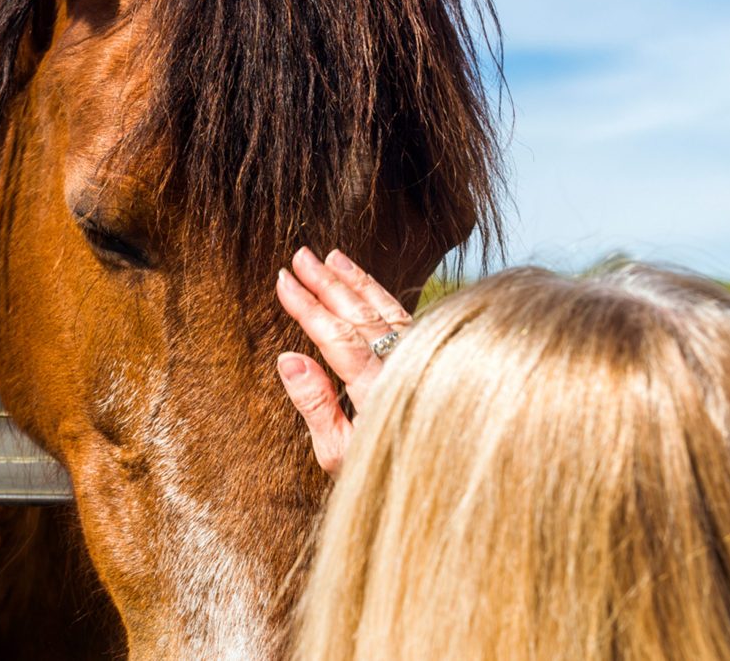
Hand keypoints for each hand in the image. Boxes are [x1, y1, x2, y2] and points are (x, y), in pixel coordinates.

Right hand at [275, 247, 412, 476]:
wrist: (446, 474)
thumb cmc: (381, 470)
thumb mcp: (339, 453)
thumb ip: (315, 404)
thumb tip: (287, 358)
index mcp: (376, 391)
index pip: (336, 337)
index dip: (307, 307)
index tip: (283, 281)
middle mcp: (403, 368)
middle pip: (361, 315)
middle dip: (328, 283)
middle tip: (301, 255)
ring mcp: (423, 359)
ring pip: (387, 310)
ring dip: (356, 282)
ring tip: (331, 257)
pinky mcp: (435, 356)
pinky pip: (405, 317)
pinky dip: (382, 295)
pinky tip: (365, 284)